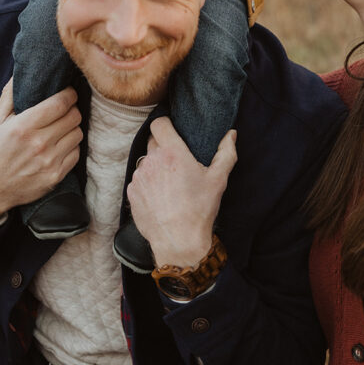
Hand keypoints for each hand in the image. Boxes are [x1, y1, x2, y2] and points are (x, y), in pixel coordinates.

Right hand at [0, 80, 82, 224]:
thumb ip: (10, 95)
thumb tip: (21, 72)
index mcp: (23, 127)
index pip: (61, 103)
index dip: (69, 94)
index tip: (67, 93)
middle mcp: (39, 144)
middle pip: (74, 116)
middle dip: (71, 109)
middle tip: (64, 110)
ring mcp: (49, 162)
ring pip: (78, 134)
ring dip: (72, 128)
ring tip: (60, 128)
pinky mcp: (55, 176)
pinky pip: (76, 153)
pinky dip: (71, 147)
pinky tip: (59, 145)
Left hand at [127, 119, 236, 268]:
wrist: (179, 241)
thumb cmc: (200, 209)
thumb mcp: (218, 180)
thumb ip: (226, 153)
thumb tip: (231, 135)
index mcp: (172, 153)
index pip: (159, 123)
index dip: (166, 124)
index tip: (173, 131)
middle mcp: (152, 161)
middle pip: (153, 142)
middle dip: (163, 147)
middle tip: (177, 161)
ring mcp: (139, 177)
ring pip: (146, 162)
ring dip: (155, 166)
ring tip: (170, 183)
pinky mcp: (132, 192)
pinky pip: (139, 180)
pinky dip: (148, 183)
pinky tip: (161, 196)